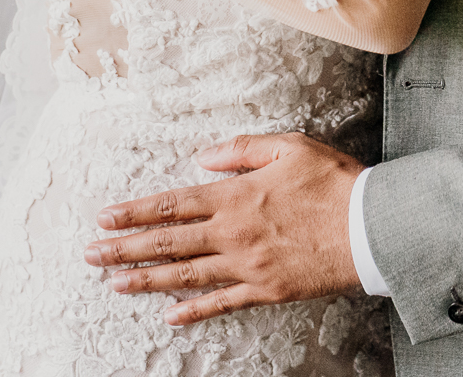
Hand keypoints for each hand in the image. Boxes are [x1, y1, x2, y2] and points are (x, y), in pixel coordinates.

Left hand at [83, 132, 361, 326]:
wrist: (370, 227)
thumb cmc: (335, 182)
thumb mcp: (290, 147)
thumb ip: (243, 150)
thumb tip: (206, 157)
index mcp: (235, 196)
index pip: (172, 205)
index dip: (135, 212)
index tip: (106, 217)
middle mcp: (232, 234)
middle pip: (168, 243)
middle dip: (125, 247)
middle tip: (91, 253)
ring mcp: (246, 266)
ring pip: (185, 276)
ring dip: (145, 279)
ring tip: (114, 282)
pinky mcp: (265, 289)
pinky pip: (221, 303)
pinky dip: (193, 310)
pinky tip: (170, 316)